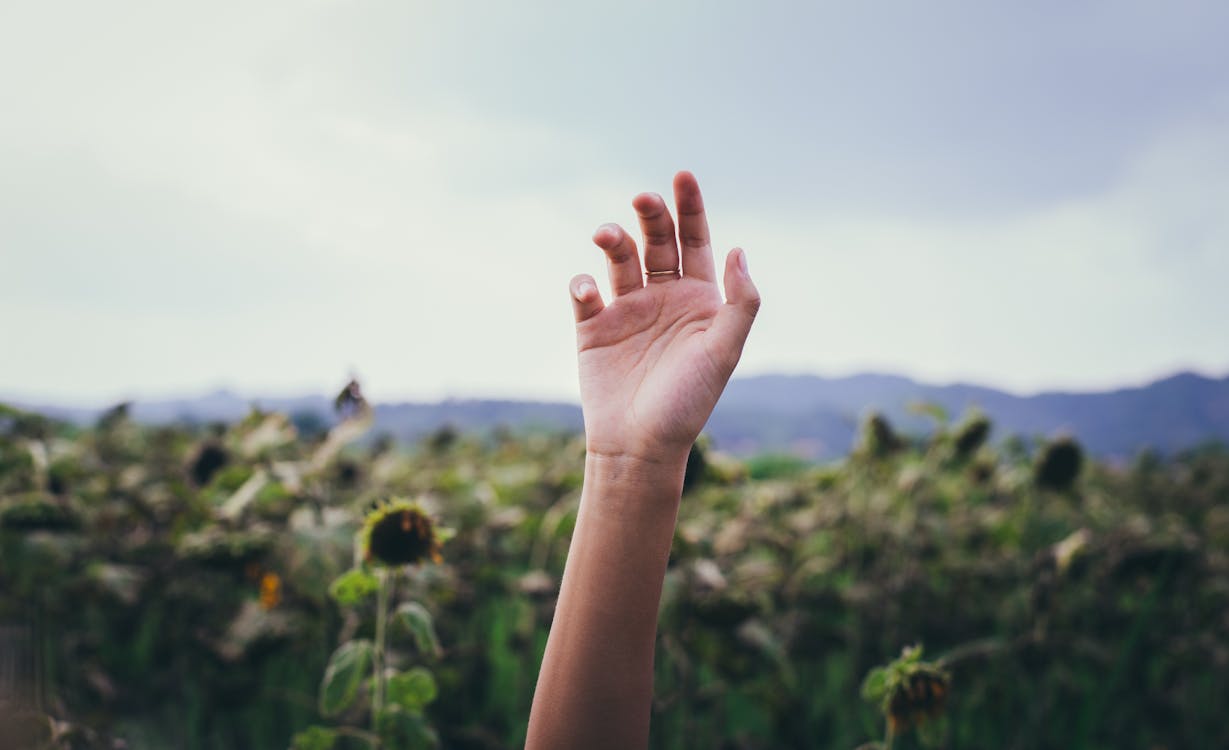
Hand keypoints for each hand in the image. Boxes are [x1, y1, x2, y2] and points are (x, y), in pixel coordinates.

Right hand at [569, 171, 759, 462]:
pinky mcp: (592, 328)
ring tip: (606, 236)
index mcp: (698, 299)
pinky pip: (585, 293)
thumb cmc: (688, 402)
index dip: (691, 207)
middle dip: (651, 214)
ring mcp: (626, 311)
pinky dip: (583, 284)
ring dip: (613, 239)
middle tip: (643, 199)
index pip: (695, 240)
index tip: (683, 175)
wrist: (640, 445)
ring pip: (618, 258)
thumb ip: (739, 302)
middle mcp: (663, 298)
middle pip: (657, 240)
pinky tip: (588, 292)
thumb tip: (738, 250)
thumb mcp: (725, 351)